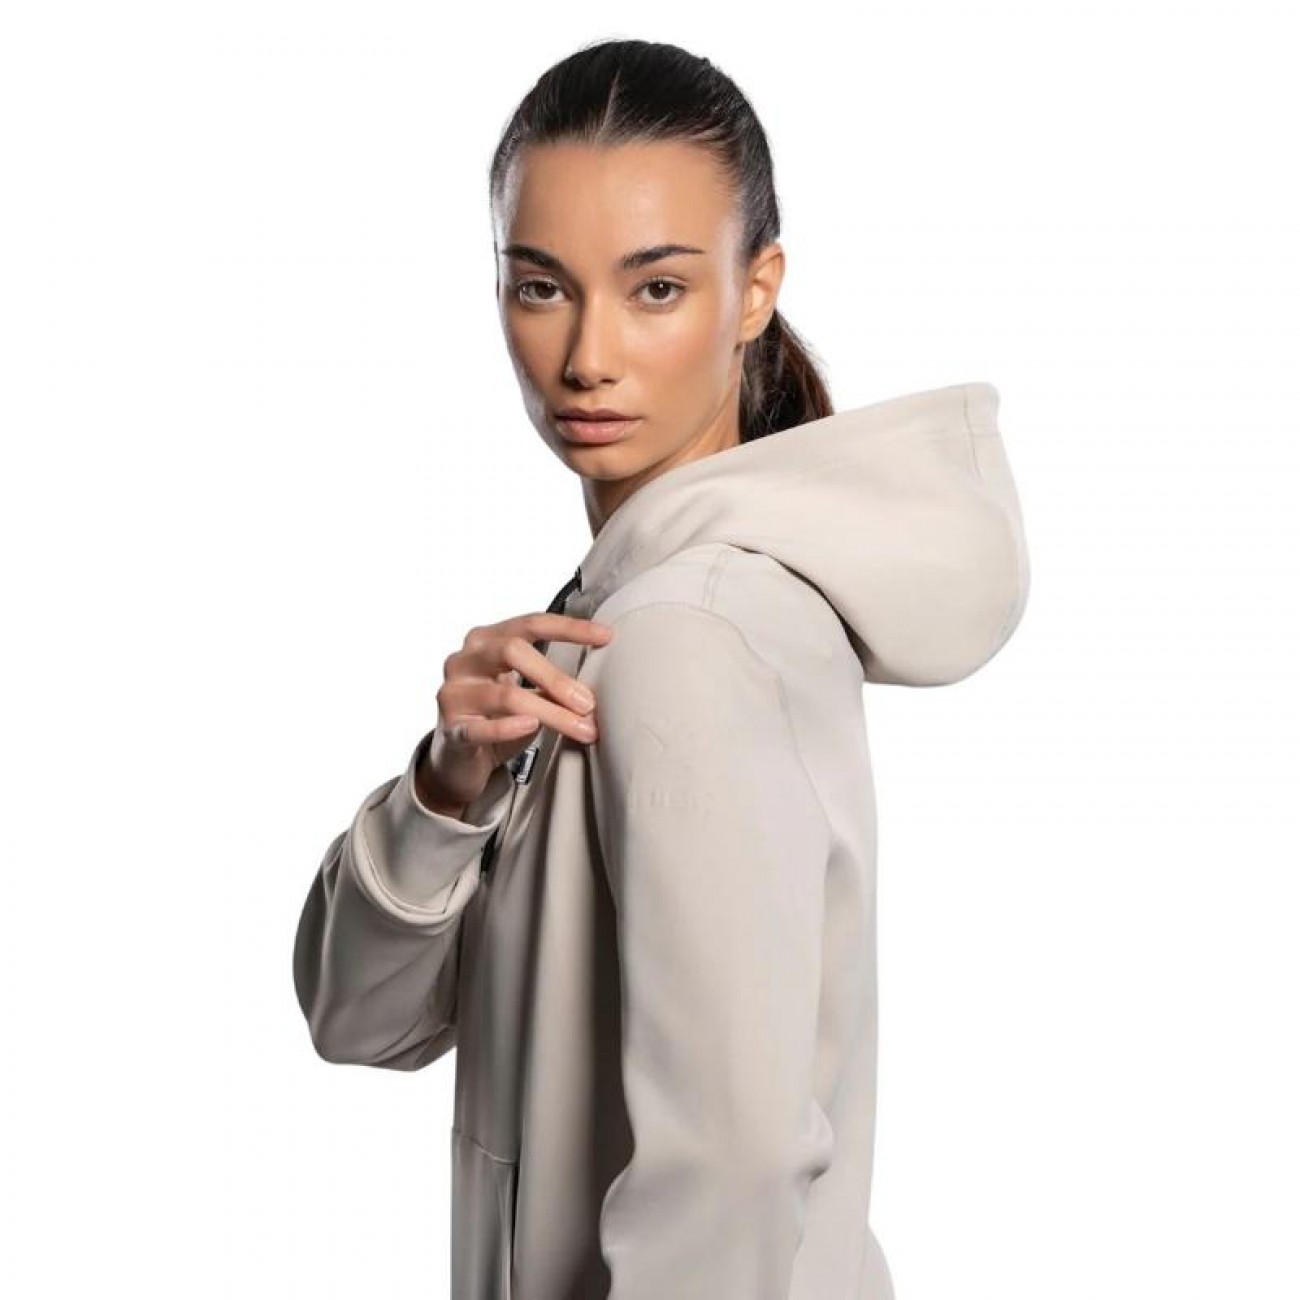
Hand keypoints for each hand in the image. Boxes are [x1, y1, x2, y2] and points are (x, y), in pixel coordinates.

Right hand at [418, 611, 615, 811]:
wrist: (457, 760)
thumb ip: (549, 682)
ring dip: (551, 712)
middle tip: (588, 702)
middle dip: (557, 677)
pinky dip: (508, 727)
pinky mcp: (451, 730)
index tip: (605, 636)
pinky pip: (481, 728)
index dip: (570, 628)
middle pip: (512, 651)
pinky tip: (531, 725)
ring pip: (507, 696)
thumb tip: (593, 689)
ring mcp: (453, 694)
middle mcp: (464, 660)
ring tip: (579, 727)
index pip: (530, 623)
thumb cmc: (495, 718)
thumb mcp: (525, 691)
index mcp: (486, 641)